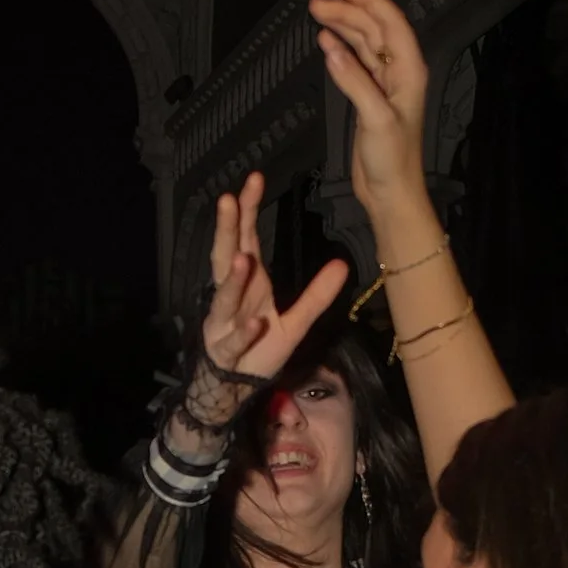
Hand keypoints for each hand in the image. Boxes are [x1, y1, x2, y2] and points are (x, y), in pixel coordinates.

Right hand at [199, 173, 349, 383]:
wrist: (234, 386)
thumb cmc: (259, 349)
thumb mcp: (296, 322)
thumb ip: (317, 295)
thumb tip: (343, 265)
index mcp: (248, 283)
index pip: (245, 238)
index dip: (248, 211)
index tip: (254, 181)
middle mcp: (231, 297)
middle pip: (225, 257)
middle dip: (226, 230)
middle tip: (227, 201)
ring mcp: (225, 323)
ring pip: (226, 297)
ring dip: (234, 280)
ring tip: (244, 258)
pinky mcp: (226, 350)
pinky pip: (236, 340)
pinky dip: (245, 332)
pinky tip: (257, 322)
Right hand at [310, 0, 430, 213]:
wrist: (391, 192)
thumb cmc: (392, 159)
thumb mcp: (375, 118)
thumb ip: (354, 81)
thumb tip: (331, 48)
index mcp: (409, 71)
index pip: (390, 23)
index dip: (369, 0)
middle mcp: (399, 72)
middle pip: (374, 29)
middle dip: (349, 11)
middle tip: (318, 3)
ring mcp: (384, 84)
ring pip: (364, 44)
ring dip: (343, 26)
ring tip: (318, 13)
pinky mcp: (370, 97)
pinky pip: (356, 63)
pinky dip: (341, 49)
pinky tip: (326, 40)